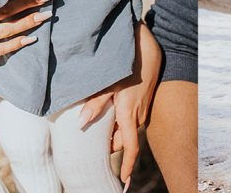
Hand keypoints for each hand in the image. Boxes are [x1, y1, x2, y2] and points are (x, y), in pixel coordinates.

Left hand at [79, 23, 161, 187]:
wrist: (149, 50)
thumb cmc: (128, 65)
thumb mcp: (109, 83)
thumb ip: (96, 103)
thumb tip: (82, 123)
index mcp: (129, 115)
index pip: (130, 148)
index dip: (127, 165)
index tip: (123, 180)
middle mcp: (138, 116)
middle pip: (124, 140)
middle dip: (111, 146)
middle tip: (94, 146)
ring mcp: (142, 109)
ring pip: (126, 129)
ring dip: (114, 132)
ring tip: (99, 127)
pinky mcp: (142, 102)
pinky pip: (130, 119)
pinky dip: (119, 122)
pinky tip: (110, 112)